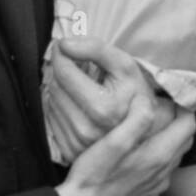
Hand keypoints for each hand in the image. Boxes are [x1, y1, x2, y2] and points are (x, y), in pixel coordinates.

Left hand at [44, 35, 174, 163]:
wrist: (145, 129)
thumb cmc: (133, 92)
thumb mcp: (124, 65)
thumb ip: (96, 49)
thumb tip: (65, 44)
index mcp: (103, 109)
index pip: (64, 72)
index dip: (61, 53)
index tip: (64, 45)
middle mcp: (87, 131)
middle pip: (55, 86)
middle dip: (62, 70)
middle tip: (76, 65)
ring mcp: (76, 144)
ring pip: (50, 101)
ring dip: (60, 87)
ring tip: (79, 85)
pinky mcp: (68, 151)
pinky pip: (50, 118)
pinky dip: (59, 105)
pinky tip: (75, 102)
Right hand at [55, 95, 195, 195]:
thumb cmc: (94, 173)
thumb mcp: (113, 140)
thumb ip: (137, 119)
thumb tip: (149, 100)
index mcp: (158, 154)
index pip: (189, 125)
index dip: (185, 107)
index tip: (173, 95)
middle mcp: (164, 170)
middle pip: (186, 138)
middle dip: (182, 119)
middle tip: (166, 104)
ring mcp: (158, 183)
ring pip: (177, 153)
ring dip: (173, 136)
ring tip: (158, 121)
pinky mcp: (149, 191)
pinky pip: (166, 167)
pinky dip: (165, 152)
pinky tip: (147, 148)